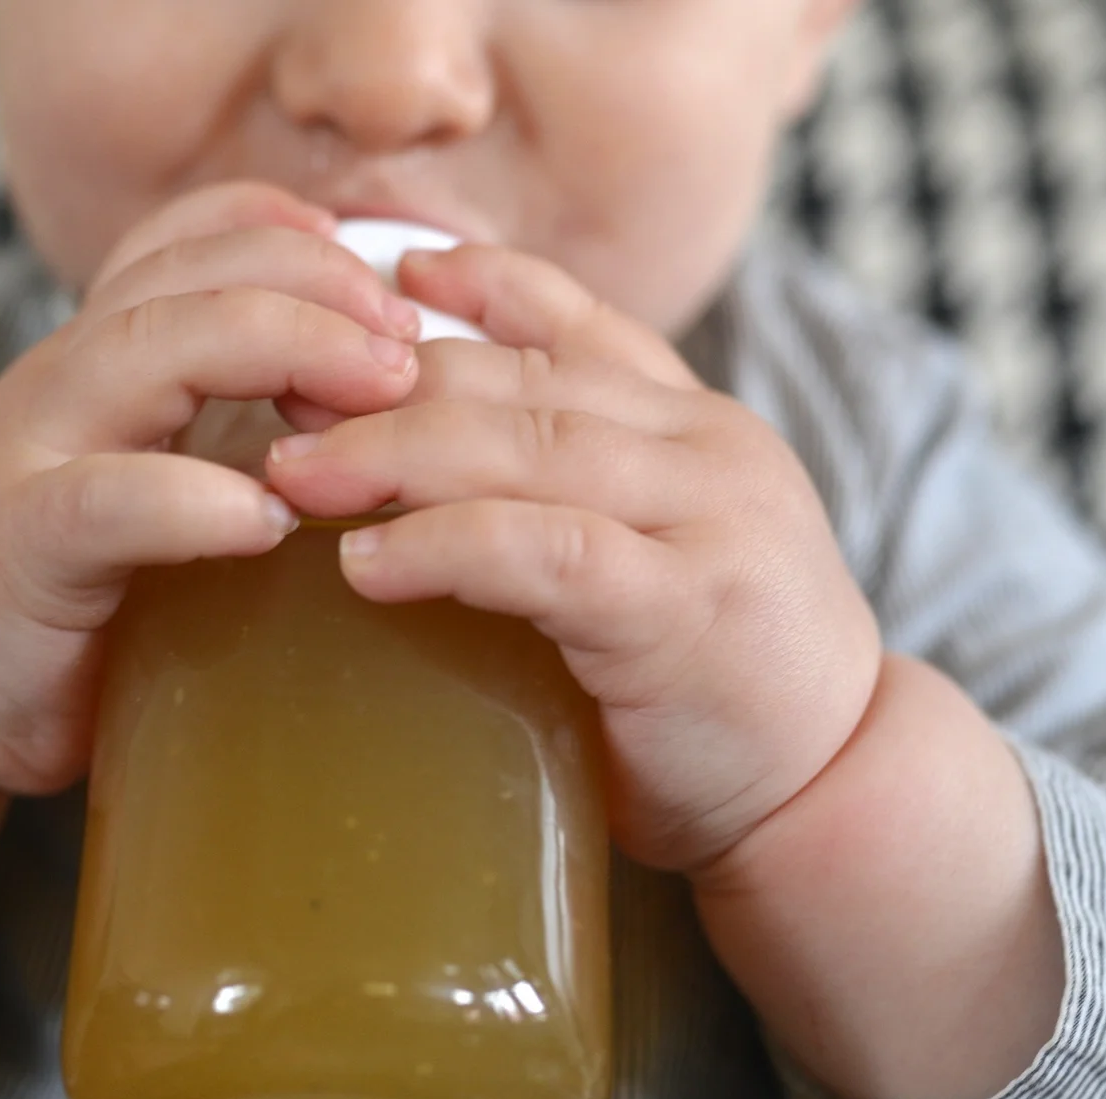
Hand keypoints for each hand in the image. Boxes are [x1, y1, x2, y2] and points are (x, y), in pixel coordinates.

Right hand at [0, 182, 424, 966]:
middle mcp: (65, 379)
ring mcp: (33, 453)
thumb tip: (376, 421)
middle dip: (319, 288)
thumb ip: (219, 435)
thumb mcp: (140, 481)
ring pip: (151, 349)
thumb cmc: (61, 595)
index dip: (297, 236)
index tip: (395, 279)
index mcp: (102, 357)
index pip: (191, 239)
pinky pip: (107, 500)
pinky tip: (269, 521)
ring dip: (281, 351)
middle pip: (193, 276)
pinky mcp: (20, 548)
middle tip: (414, 343)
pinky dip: (192, 500)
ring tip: (377, 392)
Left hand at [262, 243, 883, 876]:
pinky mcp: (686, 610)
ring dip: (391, 454)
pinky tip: (367, 563)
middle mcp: (708, 449)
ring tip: (290, 476)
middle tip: (271, 395)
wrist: (834, 800)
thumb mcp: (646, 564)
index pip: (566, 324)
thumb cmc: (711, 695)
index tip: (354, 292)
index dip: (457, 299)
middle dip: (383, 381)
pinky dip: (448, 546)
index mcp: (695, 425)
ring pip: (526, 447)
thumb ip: (566, 505)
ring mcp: (707, 522)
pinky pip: (546, 552)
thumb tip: (409, 481)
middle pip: (519, 379)